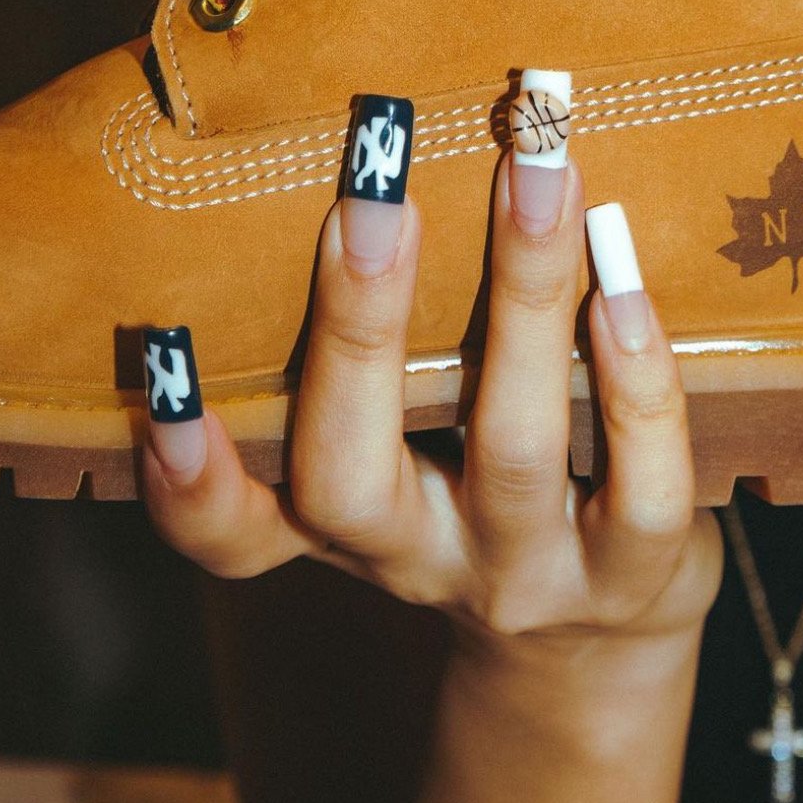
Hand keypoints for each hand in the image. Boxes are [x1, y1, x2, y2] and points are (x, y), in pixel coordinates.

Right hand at [142, 152, 722, 658]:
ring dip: (523, 296)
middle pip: (348, 474)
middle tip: (373, 185)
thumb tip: (370, 165)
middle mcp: (412, 559)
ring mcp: (523, 577)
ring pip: (510, 453)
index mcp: (336, 525)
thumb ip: (379, 359)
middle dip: (357, 324)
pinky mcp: (631, 582)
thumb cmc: (482, 493)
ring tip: (537, 174)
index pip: (228, 528)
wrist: (602, 637)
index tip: (162, 346)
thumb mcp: (409, 451)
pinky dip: (634, 378)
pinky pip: (639, 489)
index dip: (184, 465)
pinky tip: (624, 281)